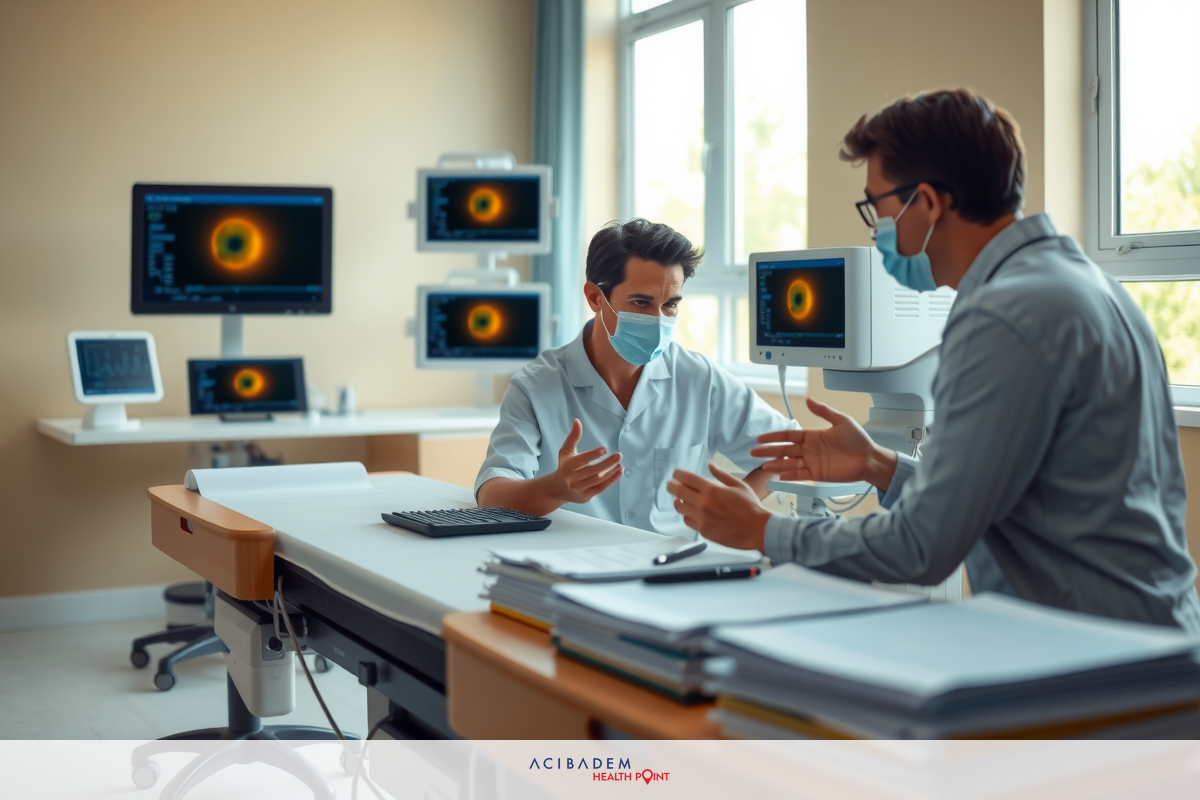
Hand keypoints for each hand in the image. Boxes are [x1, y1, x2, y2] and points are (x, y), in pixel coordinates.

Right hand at [550, 419, 622, 503]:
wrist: (558, 489)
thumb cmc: (564, 467)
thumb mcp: (566, 451)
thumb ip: (573, 437)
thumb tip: (577, 421)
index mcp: (567, 466)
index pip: (581, 461)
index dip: (592, 455)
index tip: (604, 449)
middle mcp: (572, 479)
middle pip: (592, 471)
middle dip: (607, 463)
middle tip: (619, 455)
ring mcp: (579, 489)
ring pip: (598, 480)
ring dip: (610, 472)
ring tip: (620, 463)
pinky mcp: (586, 496)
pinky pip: (601, 488)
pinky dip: (611, 480)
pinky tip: (618, 471)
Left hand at [666, 463, 770, 550]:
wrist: (758, 531)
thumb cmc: (751, 507)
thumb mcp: (739, 485)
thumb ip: (721, 474)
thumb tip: (709, 464)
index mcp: (712, 490)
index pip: (686, 478)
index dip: (678, 474)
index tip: (676, 473)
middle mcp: (704, 504)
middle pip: (678, 492)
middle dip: (671, 486)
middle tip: (670, 484)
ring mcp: (702, 519)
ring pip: (681, 508)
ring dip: (678, 501)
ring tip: (680, 499)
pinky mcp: (704, 531)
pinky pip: (688, 521)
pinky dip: (687, 515)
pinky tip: (692, 512)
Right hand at [751, 397, 897, 489]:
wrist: (869, 459)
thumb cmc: (858, 440)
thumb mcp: (841, 420)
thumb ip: (823, 411)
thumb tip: (808, 399)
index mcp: (812, 436)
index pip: (788, 435)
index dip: (774, 436)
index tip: (761, 438)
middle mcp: (809, 450)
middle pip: (784, 449)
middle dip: (769, 451)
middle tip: (753, 452)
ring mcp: (812, 462)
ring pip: (789, 463)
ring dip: (776, 464)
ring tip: (763, 465)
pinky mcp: (817, 475)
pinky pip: (800, 475)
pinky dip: (789, 476)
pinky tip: (778, 476)